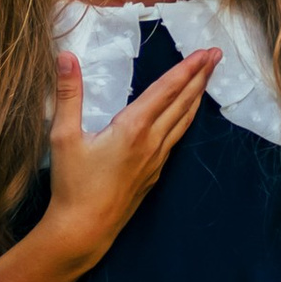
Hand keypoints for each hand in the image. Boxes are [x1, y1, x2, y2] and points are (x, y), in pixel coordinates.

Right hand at [0, 44, 217, 281]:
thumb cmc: (72, 185)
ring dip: (196, 97)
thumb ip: (68, 94)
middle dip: (200, 77)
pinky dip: (185, 119)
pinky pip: (175, 138)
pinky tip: (185, 117)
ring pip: (183, 122)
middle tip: (216, 55)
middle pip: (182, 103)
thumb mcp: (64, 136)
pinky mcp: (154, 173)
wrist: (84, 229)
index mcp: (133, 129)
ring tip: (206, 79)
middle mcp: (151, 142)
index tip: (206, 52)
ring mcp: (156, 160)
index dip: (187, 68)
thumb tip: (66, 57)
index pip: (166, 90)